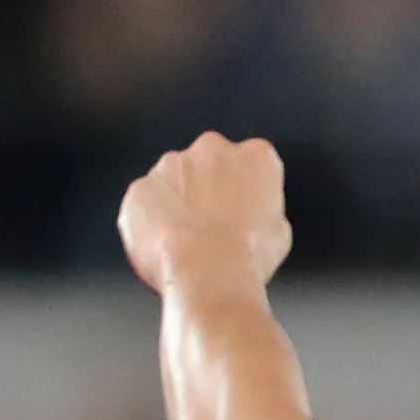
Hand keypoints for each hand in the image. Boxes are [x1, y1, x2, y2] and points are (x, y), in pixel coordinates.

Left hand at [117, 132, 293, 300]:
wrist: (206, 271)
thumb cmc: (249, 255)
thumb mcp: (279, 231)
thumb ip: (261, 208)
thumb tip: (248, 215)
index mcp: (256, 156)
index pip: (255, 163)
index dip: (250, 191)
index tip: (248, 211)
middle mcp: (212, 148)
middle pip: (211, 161)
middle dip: (212, 185)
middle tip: (218, 223)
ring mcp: (170, 164)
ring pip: (175, 178)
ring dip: (181, 200)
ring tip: (191, 239)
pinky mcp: (140, 187)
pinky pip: (147, 201)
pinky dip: (153, 218)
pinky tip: (167, 245)